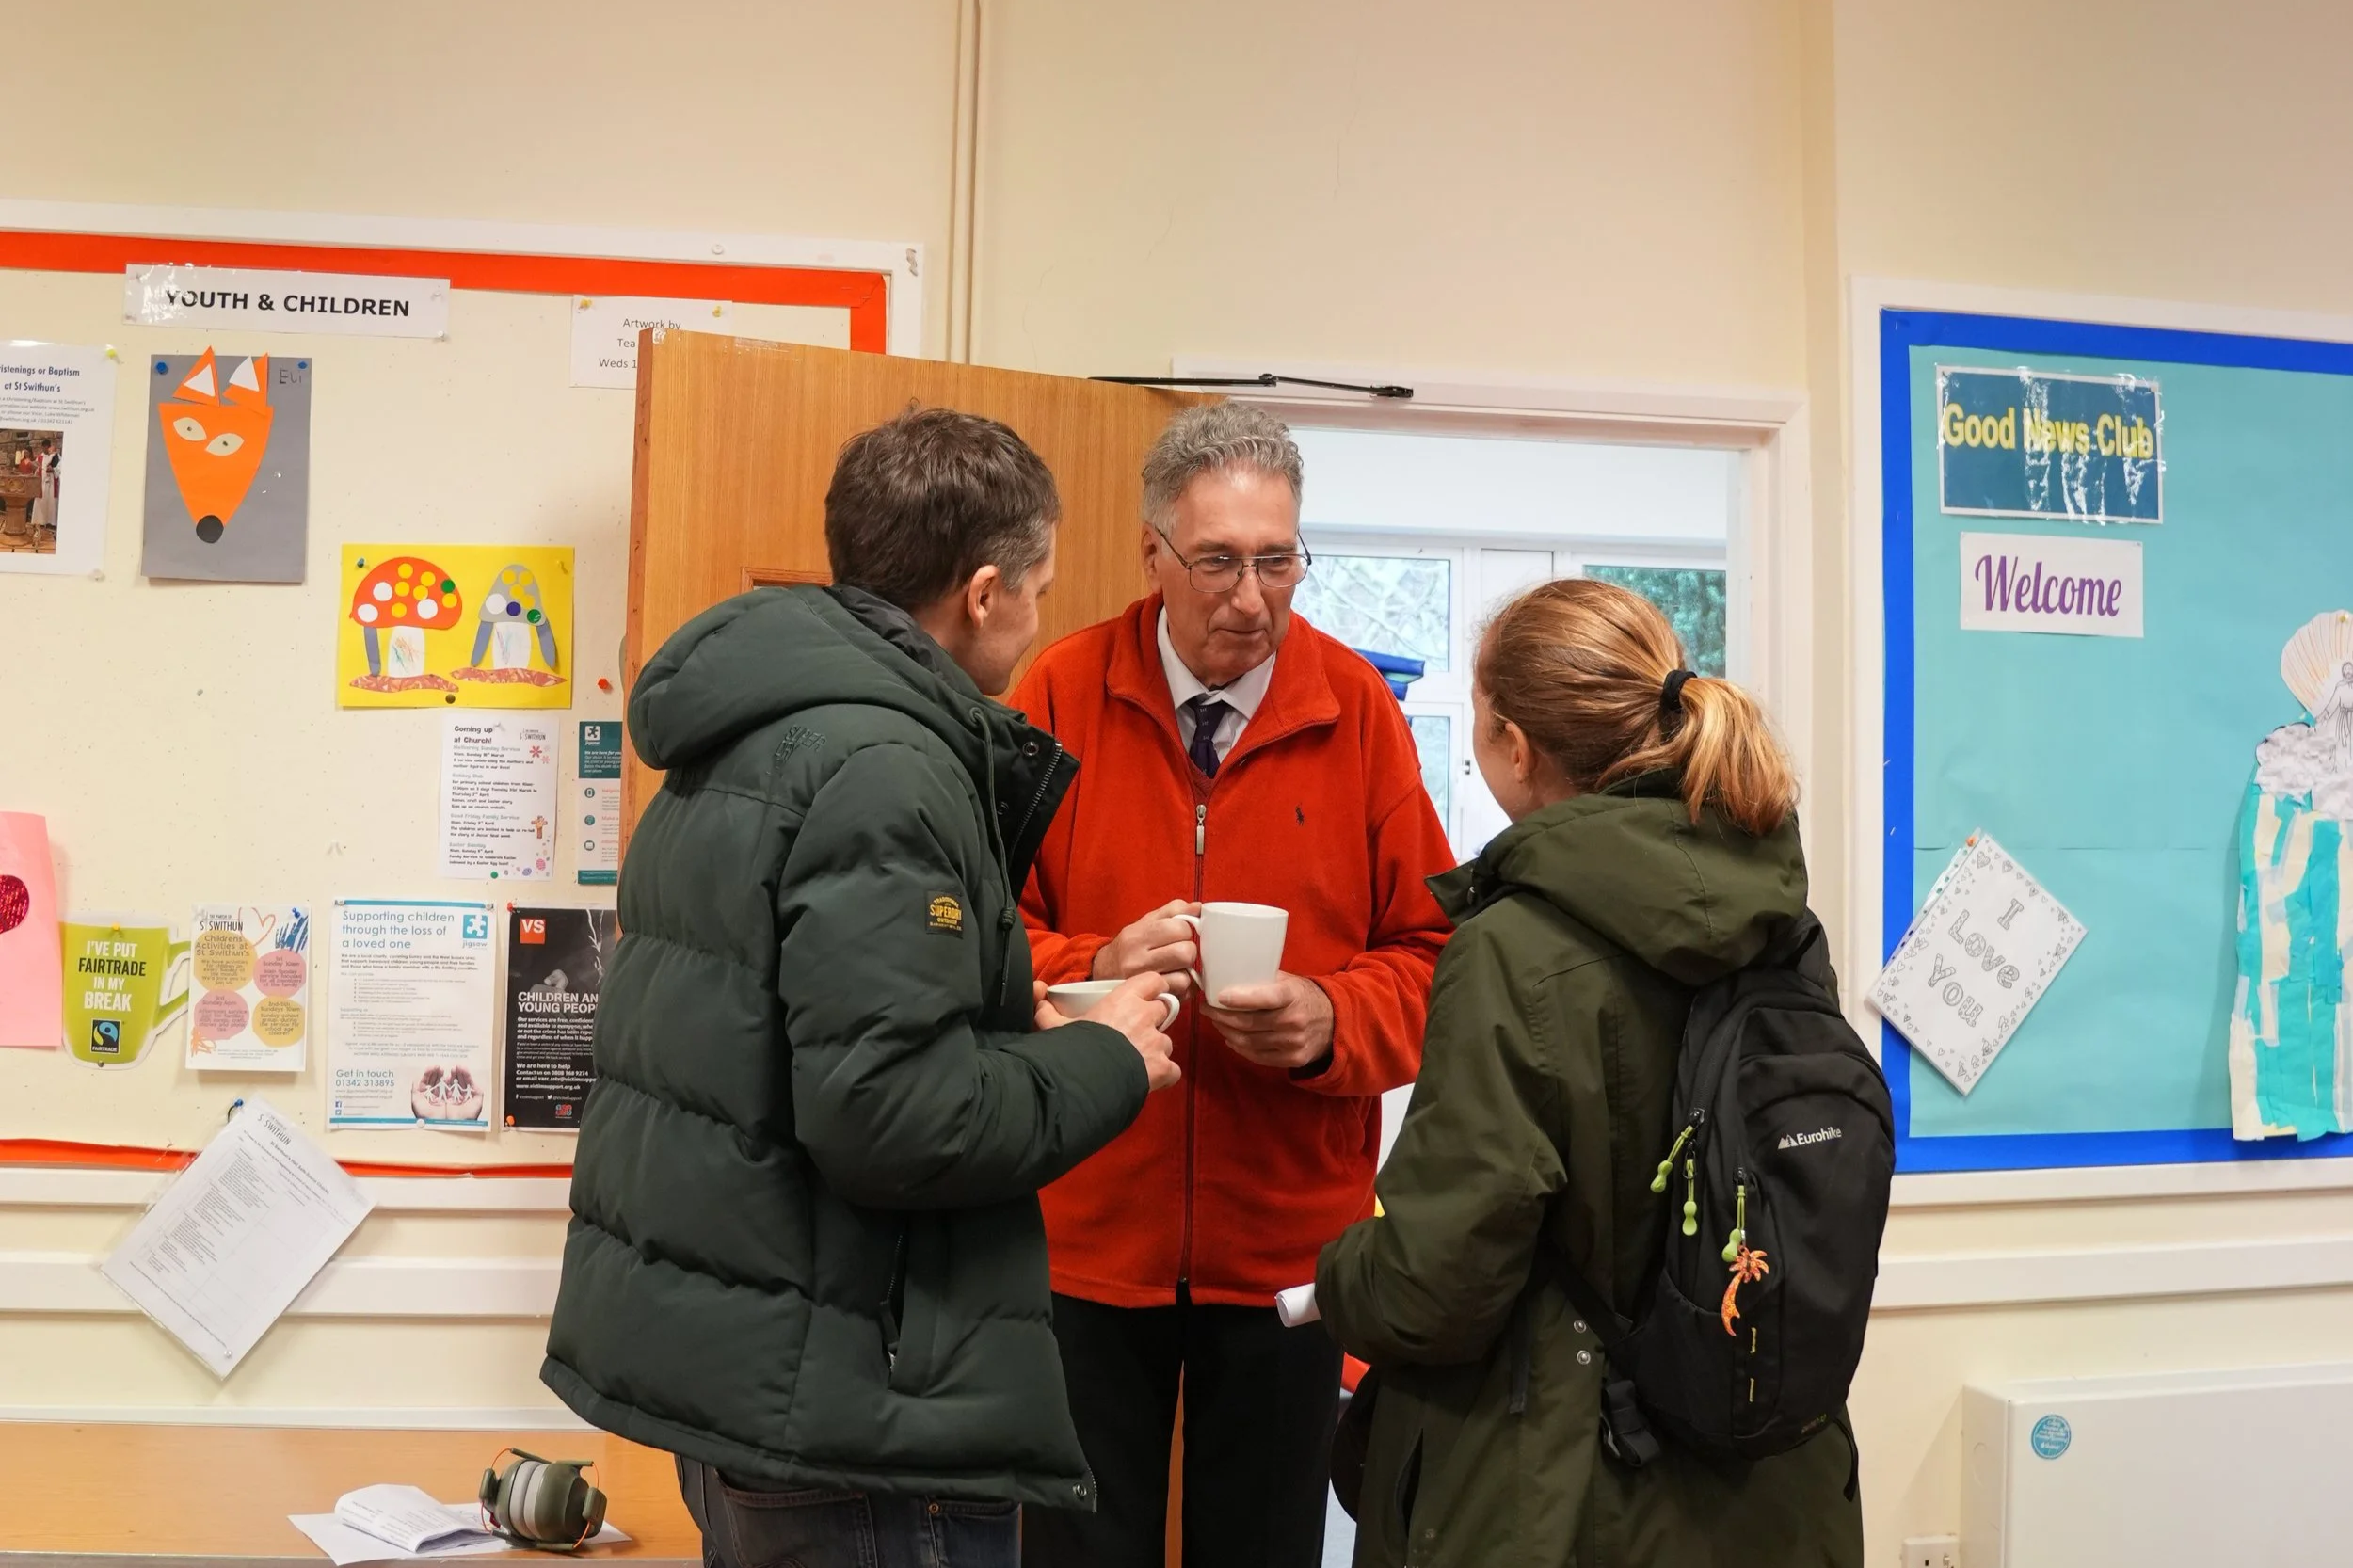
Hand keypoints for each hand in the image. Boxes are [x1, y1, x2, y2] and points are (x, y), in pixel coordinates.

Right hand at [1036, 971, 1180, 1091]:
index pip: (1153, 981)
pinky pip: (1172, 1070)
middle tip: (1136, 1032)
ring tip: (1137, 1060)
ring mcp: (1156, 1043)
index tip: (1147, 997)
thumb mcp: (1055, 1027)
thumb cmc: (1073, 1049)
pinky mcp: (1162, 1068)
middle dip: (1153, 1021)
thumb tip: (1040, 1002)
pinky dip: (1164, 1075)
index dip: (1153, 989)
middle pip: (1163, 1011)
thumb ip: (1048, 1013)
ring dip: (1156, 1049)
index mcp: (1124, 999)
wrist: (1085, 1080)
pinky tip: (1150, 1079)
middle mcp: (1145, 1017)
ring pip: (1166, 1042)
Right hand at [1090, 898, 1199, 997]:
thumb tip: (1198, 907)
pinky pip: (1180, 994)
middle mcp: (1137, 959)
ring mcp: (1143, 981)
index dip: (1185, 930)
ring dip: (1186, 973)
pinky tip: (1173, 982)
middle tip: (1179, 952)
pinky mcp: (1150, 998)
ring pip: (1185, 977)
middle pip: (1185, 952)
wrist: (1102, 972)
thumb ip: (1172, 911)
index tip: (1179, 934)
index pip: (1179, 928)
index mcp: (1138, 935)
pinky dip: (1182, 988)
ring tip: (1175, 969)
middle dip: (1189, 952)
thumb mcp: (1144, 923)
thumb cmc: (1129, 946)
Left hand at [1204, 972, 1334, 1071]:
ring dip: (1226, 1031)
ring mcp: (1293, 1043)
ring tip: (1216, 1022)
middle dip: (1221, 1016)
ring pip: (1248, 1041)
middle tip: (1207, 1008)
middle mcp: (1293, 1021)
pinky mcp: (1292, 1059)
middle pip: (1248, 1023)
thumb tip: (1228, 975)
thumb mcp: (1290, 982)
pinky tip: (1231, 1038)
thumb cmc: (1304, 997)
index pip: (1263, 998)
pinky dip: (1239, 1047)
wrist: (1335, 1023)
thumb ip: (1263, 980)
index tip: (1218, 996)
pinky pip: (1257, 1056)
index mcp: (1292, 997)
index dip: (1239, 999)